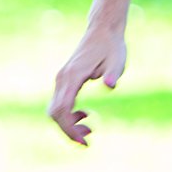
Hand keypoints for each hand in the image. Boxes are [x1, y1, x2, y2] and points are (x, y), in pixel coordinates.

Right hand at [50, 26, 126, 144]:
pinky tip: (85, 115)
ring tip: (89, 130)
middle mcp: (62, 79)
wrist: (103, 31)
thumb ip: (113, 73)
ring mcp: (62, 79)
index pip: (61, 109)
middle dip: (68, 130)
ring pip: (55, 109)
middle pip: (54, 112)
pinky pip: (60, 103)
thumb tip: (110, 85)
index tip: (85, 141)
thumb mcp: (118, 60)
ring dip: (68, 124)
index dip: (69, 129)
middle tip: (88, 140)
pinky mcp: (65, 80)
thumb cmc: (112, 47)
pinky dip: (69, 114)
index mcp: (72, 76)